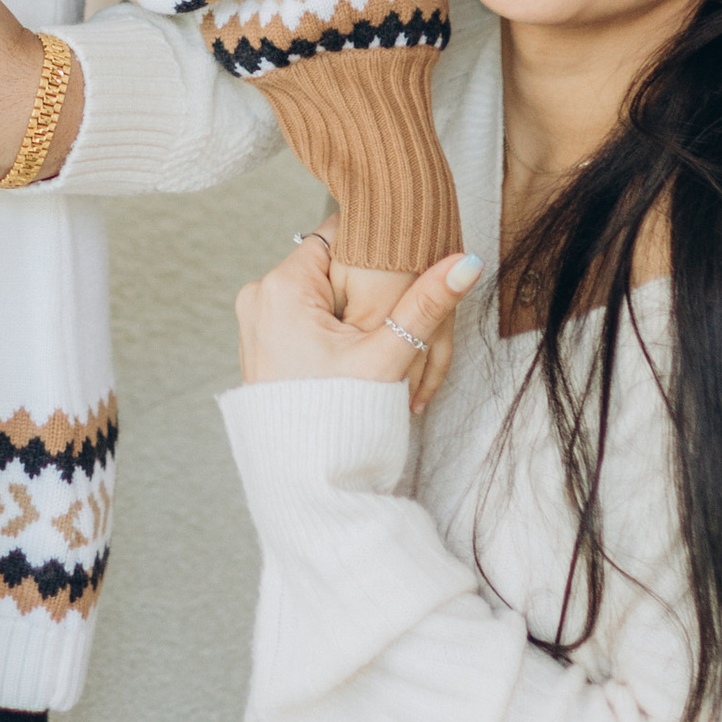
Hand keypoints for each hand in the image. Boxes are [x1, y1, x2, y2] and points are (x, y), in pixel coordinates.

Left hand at [236, 239, 479, 401]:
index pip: (338, 239)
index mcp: (280, 288)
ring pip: (319, 295)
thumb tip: (467, 261)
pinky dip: (329, 330)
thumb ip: (426, 304)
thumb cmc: (341, 421)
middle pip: (328, 269)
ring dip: (348, 314)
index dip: (373, 260)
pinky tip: (344, 361)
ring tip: (366, 350)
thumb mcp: (388, 357)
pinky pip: (303, 318)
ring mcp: (255, 322)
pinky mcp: (262, 344)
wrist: (308, 482)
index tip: (395, 282)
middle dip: (361, 292)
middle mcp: (258, 298)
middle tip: (381, 330)